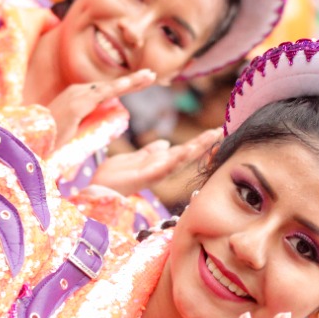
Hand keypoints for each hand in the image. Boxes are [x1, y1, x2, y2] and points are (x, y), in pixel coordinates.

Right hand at [46, 70, 156, 147]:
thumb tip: (97, 135)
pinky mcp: (77, 103)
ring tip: (150, 76)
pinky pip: (103, 93)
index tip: (140, 83)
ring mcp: (76, 95)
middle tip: (152, 75)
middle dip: (132, 80)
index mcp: (75, 98)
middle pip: (110, 85)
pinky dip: (120, 87)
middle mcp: (76, 92)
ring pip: (110, 87)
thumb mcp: (72, 134)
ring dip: (131, 81)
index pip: (105, 91)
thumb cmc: (49, 144)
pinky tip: (135, 83)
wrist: (30, 145)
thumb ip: (84, 130)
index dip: (123, 86)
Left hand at [91, 128, 218, 196]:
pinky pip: (162, 168)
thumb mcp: (133, 158)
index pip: (182, 149)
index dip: (198, 141)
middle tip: (219, 130)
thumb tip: (166, 142)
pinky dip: (174, 159)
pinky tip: (184, 150)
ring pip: (178, 160)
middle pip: (186, 154)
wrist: (99, 188)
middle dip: (203, 143)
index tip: (214, 129)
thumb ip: (149, 151)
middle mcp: (160, 169)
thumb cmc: (113, 175)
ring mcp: (154, 173)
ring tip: (209, 136)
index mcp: (158, 162)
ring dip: (194, 149)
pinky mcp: (144, 177)